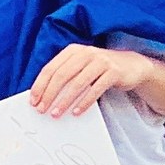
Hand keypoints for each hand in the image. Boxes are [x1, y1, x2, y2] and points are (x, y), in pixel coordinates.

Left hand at [28, 43, 144, 117]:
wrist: (131, 65)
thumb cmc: (100, 69)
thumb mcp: (81, 67)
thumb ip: (65, 76)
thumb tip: (43, 96)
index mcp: (73, 51)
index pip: (51, 68)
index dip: (40, 85)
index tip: (33, 101)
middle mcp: (86, 53)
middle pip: (62, 75)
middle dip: (49, 94)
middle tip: (42, 110)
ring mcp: (101, 61)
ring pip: (77, 83)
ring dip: (65, 101)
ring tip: (56, 114)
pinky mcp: (113, 72)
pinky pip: (95, 89)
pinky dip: (84, 102)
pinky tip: (76, 112)